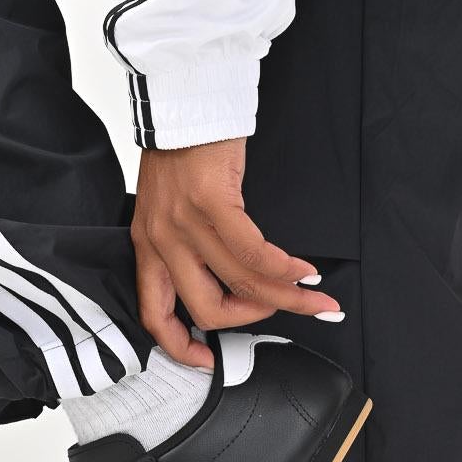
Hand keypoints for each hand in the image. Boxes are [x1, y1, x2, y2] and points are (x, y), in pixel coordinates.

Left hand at [131, 139, 341, 369]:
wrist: (185, 102)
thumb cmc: (182, 149)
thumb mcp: (167, 206)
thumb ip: (184, 243)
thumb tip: (227, 278)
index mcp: (146, 245)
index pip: (154, 314)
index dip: (182, 346)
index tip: (208, 359)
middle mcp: (161, 240)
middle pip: (207, 308)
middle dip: (254, 319)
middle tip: (284, 311)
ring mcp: (184, 223)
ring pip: (240, 283)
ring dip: (285, 296)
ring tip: (314, 295)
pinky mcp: (212, 202)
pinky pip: (254, 252)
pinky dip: (284, 268)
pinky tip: (303, 269)